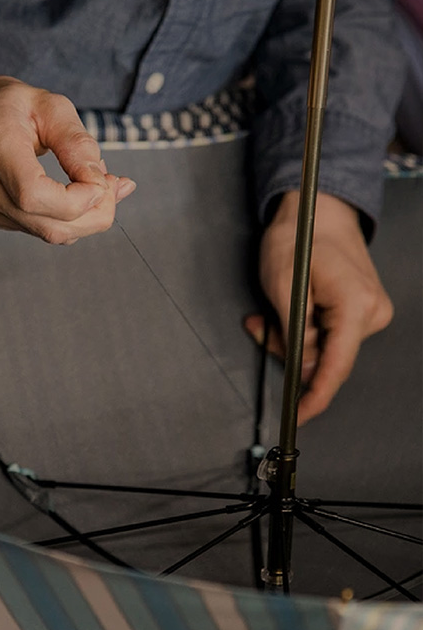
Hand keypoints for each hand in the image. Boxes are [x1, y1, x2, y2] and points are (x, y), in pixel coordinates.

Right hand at [0, 65, 135, 244]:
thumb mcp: (42, 102)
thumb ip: (75, 141)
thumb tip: (102, 181)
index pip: (35, 195)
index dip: (77, 198)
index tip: (101, 178)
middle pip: (49, 225)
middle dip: (95, 214)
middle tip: (113, 186)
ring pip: (49, 234)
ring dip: (87, 218)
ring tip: (101, 187)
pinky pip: (42, 229)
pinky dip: (70, 219)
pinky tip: (81, 195)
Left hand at [244, 191, 392, 424]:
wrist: (316, 212)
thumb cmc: (298, 239)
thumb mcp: (284, 287)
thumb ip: (295, 334)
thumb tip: (304, 373)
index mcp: (355, 306)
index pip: (336, 366)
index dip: (315, 395)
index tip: (297, 417)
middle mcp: (371, 313)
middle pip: (325, 358)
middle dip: (287, 350)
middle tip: (259, 326)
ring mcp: (368, 312)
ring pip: (322, 348)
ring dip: (289, 337)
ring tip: (267, 313)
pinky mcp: (358, 312)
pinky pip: (326, 335)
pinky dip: (300, 329)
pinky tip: (285, 311)